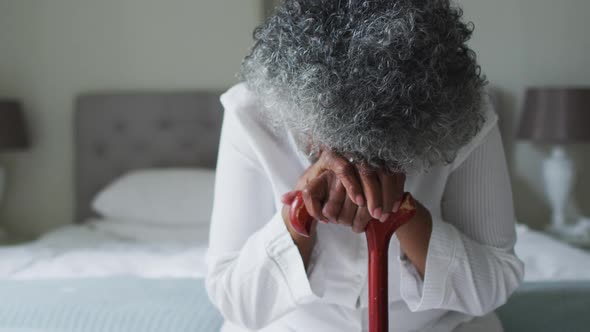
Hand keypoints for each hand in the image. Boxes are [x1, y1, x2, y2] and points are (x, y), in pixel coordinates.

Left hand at [284, 149, 406, 222]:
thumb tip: (284, 199)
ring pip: (384, 173)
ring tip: (381, 216)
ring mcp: (371, 154)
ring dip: (385, 196)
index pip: (343, 167)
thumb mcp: (311, 186)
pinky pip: (395, 174)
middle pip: (367, 171)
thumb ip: (300, 195)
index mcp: (332, 156)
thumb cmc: (323, 183)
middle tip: (373, 215)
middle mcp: (353, 152)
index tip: (359, 202)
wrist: (342, 167)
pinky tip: (393, 208)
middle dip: (373, 195)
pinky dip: (395, 191)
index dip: (352, 185)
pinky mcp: (386, 160)